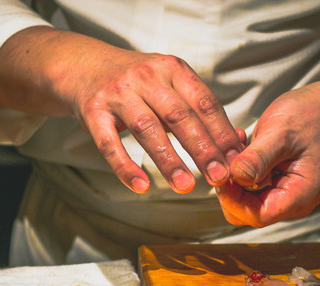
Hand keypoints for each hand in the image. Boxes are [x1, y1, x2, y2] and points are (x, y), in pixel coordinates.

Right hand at [68, 49, 244, 193]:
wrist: (83, 65)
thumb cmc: (135, 83)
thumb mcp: (167, 83)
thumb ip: (196, 110)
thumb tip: (235, 145)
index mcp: (171, 69)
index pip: (204, 103)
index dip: (222, 133)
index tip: (236, 161)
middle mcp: (145, 77)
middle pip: (179, 116)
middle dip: (202, 148)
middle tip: (218, 177)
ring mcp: (117, 94)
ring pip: (147, 129)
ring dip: (168, 160)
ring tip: (185, 186)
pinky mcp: (92, 112)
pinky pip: (110, 144)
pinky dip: (126, 167)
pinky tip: (141, 186)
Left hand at [216, 83, 319, 226]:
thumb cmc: (311, 117)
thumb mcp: (281, 134)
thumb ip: (258, 158)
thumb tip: (236, 176)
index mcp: (301, 195)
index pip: (258, 215)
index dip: (234, 201)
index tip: (220, 178)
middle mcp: (292, 200)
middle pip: (247, 212)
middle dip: (230, 189)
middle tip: (224, 161)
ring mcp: (282, 193)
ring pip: (243, 199)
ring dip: (233, 176)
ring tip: (236, 148)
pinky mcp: (274, 183)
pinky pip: (247, 185)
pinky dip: (238, 169)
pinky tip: (241, 147)